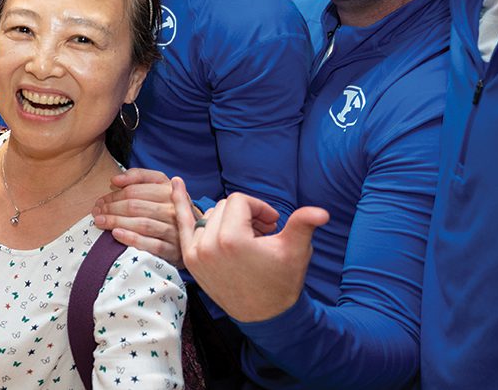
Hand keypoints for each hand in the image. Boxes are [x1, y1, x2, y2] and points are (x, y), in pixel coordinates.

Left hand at [92, 168, 183, 265]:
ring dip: (116, 222)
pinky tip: (116, 234)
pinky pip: (151, 244)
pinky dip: (132, 238)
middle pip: (135, 206)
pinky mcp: (173, 250)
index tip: (100, 201)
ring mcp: (175, 231)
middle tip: (96, 212)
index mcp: (170, 191)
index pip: (135, 191)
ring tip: (100, 222)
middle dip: (111, 208)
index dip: (114, 195)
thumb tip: (115, 180)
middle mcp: (174, 210)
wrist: (193, 235)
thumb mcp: (159, 185)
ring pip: (142, 224)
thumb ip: (138, 177)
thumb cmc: (168, 207)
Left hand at [172, 177, 327, 322]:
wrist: (265, 315)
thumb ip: (303, 225)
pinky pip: (183, 224)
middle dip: (246, 215)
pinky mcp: (191, 260)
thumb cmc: (282, 281)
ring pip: (211, 215)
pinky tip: (176, 183)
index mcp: (232, 239)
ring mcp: (196, 253)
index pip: (241, 201)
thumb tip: (322, 212)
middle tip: (261, 234)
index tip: (272, 224)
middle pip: (225, 206)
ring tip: (246, 238)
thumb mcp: (295, 251)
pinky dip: (180, 203)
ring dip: (227, 220)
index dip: (260, 208)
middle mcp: (208, 244)